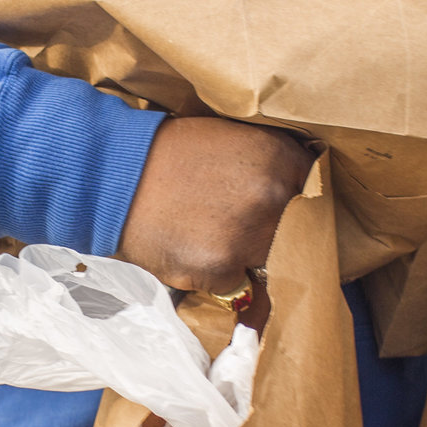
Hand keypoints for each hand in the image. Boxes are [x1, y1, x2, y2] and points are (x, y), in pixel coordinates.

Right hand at [116, 118, 311, 295]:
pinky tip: (187, 246)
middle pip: (293, 235)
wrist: (112, 174)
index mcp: (280, 158)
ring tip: (204, 231)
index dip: (292, 206)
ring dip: (241, 257)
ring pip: (264, 263)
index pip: (314, 196)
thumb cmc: (169, 155)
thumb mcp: (231, 141)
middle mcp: (272, 195)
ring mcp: (247, 235)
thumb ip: (270, 166)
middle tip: (229, 221)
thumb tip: (298, 195)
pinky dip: (213, 275)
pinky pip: (233, 285)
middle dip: (267, 234)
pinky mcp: (219, 268)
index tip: (275, 210)